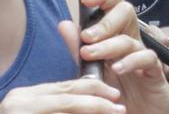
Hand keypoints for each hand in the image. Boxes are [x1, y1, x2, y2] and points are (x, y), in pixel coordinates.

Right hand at [0, 79, 123, 113]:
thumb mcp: (36, 110)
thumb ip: (57, 104)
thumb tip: (93, 99)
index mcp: (25, 96)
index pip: (66, 86)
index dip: (94, 88)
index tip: (114, 94)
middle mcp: (21, 103)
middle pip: (70, 98)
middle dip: (98, 102)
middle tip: (119, 107)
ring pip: (68, 110)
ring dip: (94, 112)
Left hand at [64, 0, 168, 112]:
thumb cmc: (118, 94)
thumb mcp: (94, 71)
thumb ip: (79, 50)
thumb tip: (65, 24)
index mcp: (116, 38)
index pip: (113, 8)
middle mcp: (131, 43)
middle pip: (127, 13)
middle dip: (106, 21)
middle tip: (88, 36)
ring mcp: (143, 57)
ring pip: (131, 38)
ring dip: (110, 45)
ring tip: (91, 55)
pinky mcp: (155, 73)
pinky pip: (148, 59)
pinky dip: (132, 61)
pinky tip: (118, 69)